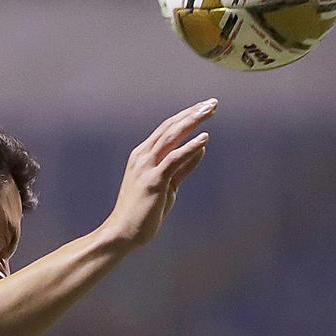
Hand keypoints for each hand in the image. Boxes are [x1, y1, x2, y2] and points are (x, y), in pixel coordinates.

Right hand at [104, 100, 214, 247]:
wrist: (123, 232)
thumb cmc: (144, 211)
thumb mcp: (168, 185)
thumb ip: (183, 167)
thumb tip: (201, 147)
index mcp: (143, 155)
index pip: (167, 129)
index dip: (186, 116)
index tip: (204, 108)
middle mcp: (143, 156)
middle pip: (170, 127)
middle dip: (192, 113)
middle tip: (212, 103)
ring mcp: (146, 167)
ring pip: (171, 137)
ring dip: (192, 122)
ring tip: (209, 111)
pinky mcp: (153, 181)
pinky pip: (173, 159)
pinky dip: (189, 147)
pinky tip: (203, 139)